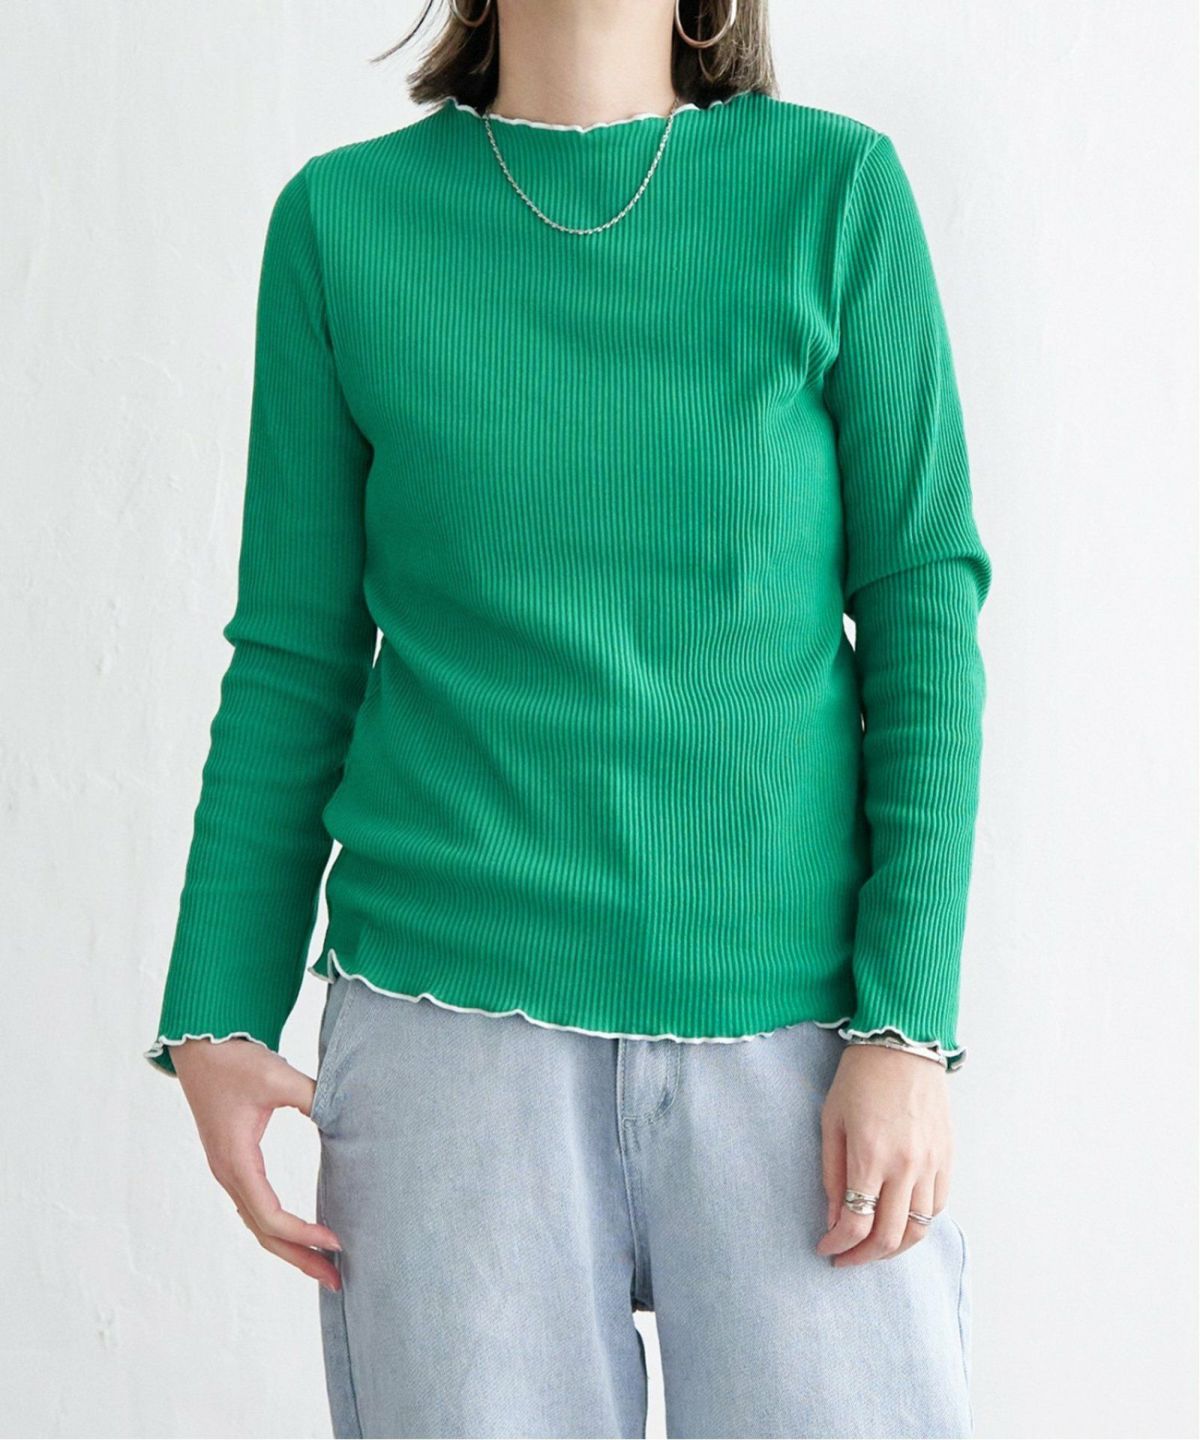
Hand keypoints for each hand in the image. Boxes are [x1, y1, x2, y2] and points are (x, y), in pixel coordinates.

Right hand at [168, 1037, 342, 1290]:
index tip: (338, 1241)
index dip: (304, 1234)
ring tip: (326, 1266)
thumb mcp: (278, 1078)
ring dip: (291, 1247)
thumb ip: (315, 1098)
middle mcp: (229, 1173)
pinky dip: (279, 1228)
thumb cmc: (236, 1060)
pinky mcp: (234, 1162)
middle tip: (339, 1280)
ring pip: (259, 1224)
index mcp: (236, 1161)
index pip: (270, 1215)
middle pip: (264, 1232)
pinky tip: (303, 1233)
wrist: (201, 1046)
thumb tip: (348, 1119)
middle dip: (301, 1258)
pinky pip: (256, 1207)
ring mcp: (229, 1170)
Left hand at [816, 1042, 951, 1266]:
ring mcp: (931, 1164)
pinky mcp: (947, 1158)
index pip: (856, 1223)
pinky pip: (937, 1207)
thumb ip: (832, 1174)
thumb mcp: (831, 1121)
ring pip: (919, 1229)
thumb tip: (834, 1219)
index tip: (825, 1248)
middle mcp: (905, 1166)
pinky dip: (919, 1224)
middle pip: (890, 1237)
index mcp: (870, 1156)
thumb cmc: (859, 1078)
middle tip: (846, 1259)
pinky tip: (900, 1222)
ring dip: (894, 1248)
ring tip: (873, 1247)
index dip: (838, 1245)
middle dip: (864, 1257)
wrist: (902, 1044)